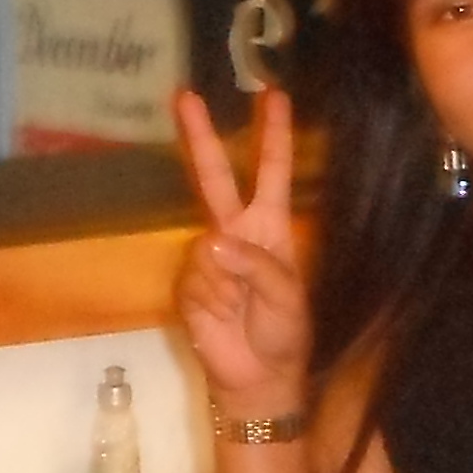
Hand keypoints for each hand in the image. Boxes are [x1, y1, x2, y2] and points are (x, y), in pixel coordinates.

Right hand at [174, 86, 311, 420]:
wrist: (256, 377)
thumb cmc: (283, 334)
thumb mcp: (288, 297)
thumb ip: (257, 266)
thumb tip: (213, 242)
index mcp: (270, 227)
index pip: (272, 173)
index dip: (274, 135)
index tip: (275, 95)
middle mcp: (235, 232)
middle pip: (215, 177)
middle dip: (200, 137)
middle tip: (185, 95)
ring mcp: (208, 257)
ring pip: (205, 248)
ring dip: (225, 283)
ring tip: (241, 311)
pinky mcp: (187, 283)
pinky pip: (194, 280)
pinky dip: (209, 301)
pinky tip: (220, 318)